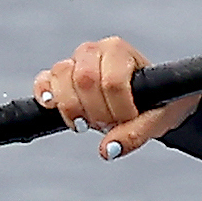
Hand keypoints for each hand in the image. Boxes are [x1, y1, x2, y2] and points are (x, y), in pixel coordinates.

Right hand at [31, 36, 201, 158]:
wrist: (148, 99)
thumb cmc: (156, 103)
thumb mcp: (157, 119)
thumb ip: (136, 134)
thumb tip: (108, 150)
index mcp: (120, 52)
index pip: (112, 81)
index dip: (118, 108)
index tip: (128, 120)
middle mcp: (95, 51)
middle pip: (83, 79)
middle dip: (96, 111)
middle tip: (108, 125)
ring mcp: (74, 61)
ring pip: (61, 76)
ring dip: (72, 107)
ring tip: (87, 123)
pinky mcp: (59, 76)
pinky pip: (44, 80)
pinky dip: (44, 93)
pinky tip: (51, 106)